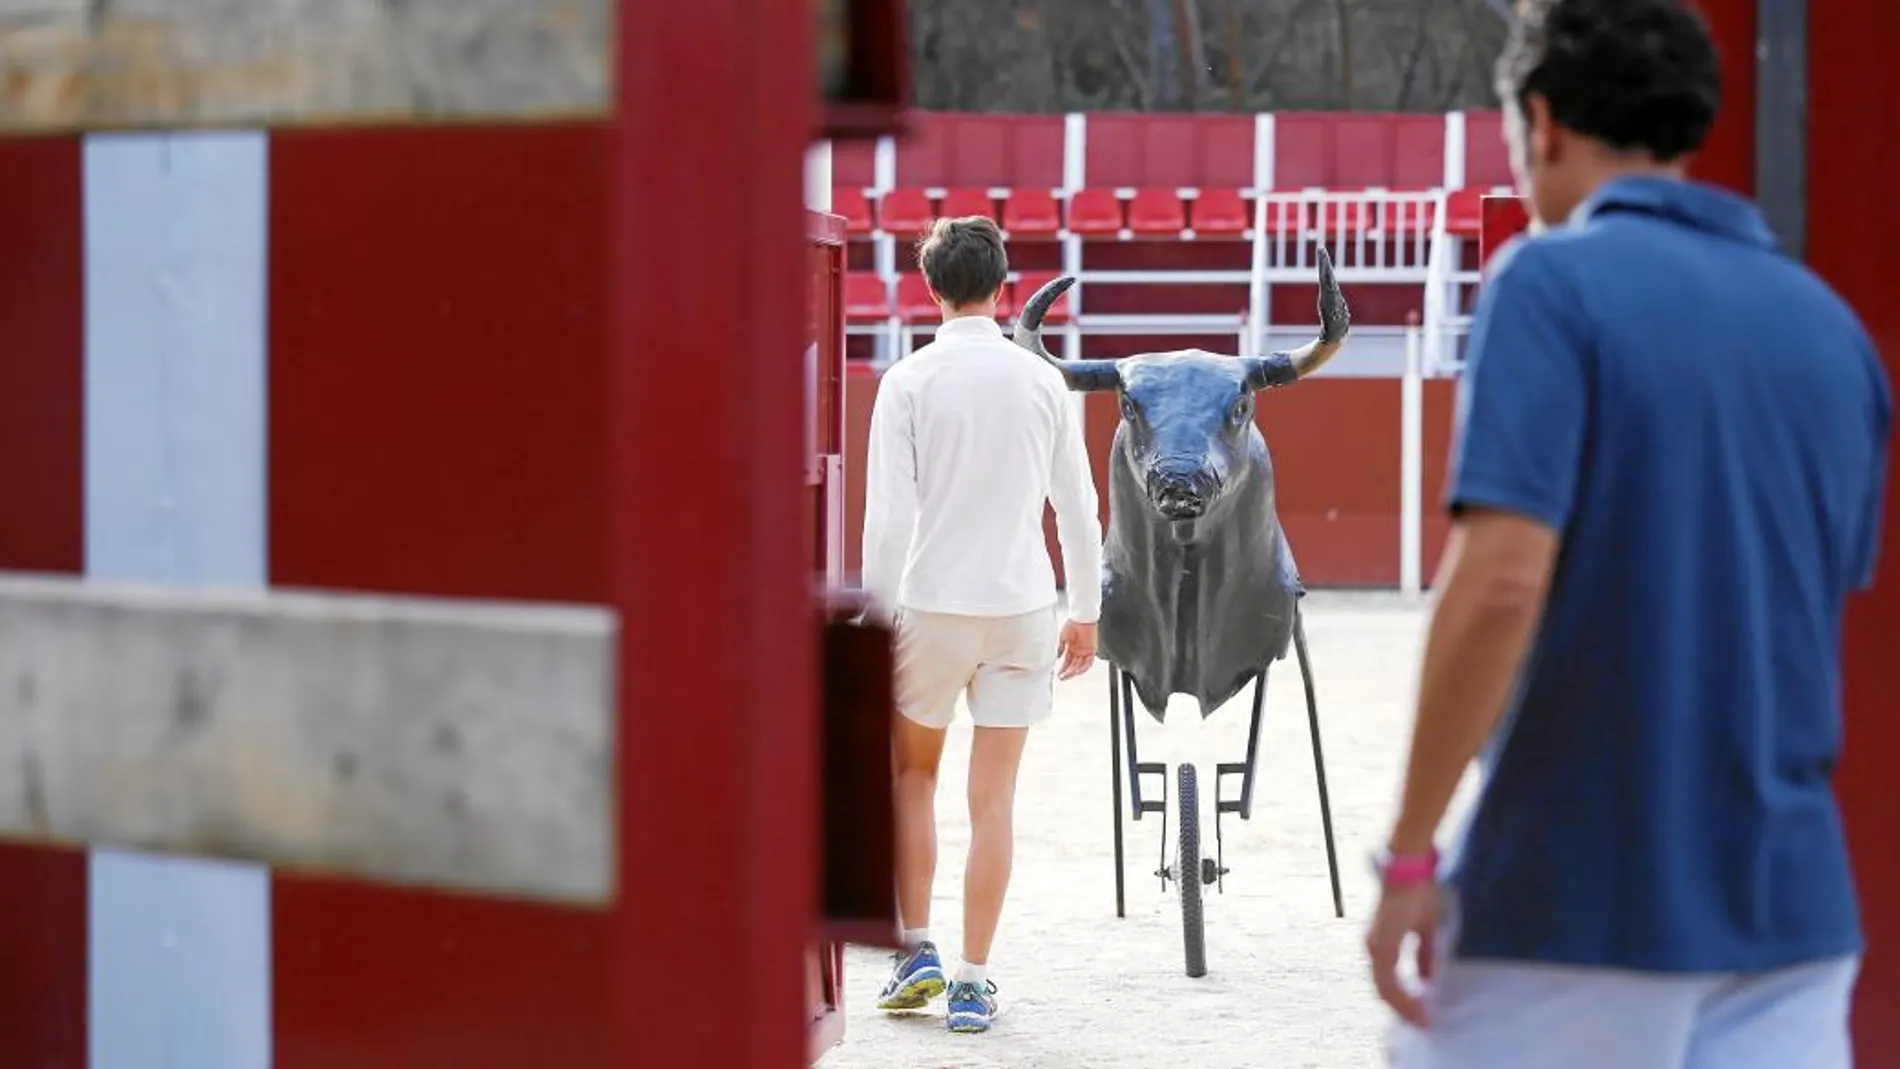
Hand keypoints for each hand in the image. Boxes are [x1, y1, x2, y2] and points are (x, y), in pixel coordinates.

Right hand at [1056, 620, 1096, 679]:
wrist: (1081, 618)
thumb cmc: (1072, 624)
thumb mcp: (1063, 638)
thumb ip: (1060, 648)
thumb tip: (1057, 657)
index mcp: (1071, 648)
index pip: (1067, 662)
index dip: (1063, 669)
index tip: (1059, 674)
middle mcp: (1079, 651)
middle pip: (1073, 666)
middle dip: (1068, 672)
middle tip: (1062, 677)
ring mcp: (1085, 651)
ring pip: (1081, 666)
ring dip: (1074, 671)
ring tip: (1069, 675)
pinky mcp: (1092, 650)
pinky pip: (1089, 662)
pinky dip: (1083, 667)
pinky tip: (1078, 671)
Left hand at [1365, 880, 1439, 1029]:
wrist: (1410, 870)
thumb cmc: (1418, 893)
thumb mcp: (1425, 930)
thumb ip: (1424, 954)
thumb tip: (1427, 978)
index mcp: (1382, 945)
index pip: (1388, 982)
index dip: (1404, 1001)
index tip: (1423, 1015)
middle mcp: (1373, 948)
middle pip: (1383, 990)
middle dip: (1404, 1009)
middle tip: (1423, 1023)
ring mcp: (1375, 946)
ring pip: (1384, 989)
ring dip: (1403, 1006)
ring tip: (1421, 1019)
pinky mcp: (1381, 944)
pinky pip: (1387, 980)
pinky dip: (1401, 996)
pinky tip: (1416, 1005)